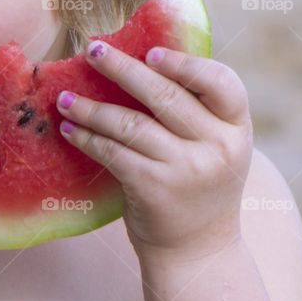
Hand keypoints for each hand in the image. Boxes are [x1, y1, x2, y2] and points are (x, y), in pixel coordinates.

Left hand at [54, 40, 252, 260]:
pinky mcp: (154, 187)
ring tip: (64, 98)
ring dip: (90, 107)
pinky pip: (111, 151)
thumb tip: (137, 58)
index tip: (149, 51)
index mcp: (236, 127)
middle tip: (92, 50)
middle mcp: (218, 146)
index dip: (184, 63)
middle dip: (122, 68)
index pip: (221, 82)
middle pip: (164, 95)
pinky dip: (86, 137)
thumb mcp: (214, 145)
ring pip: (129, 123)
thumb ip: (193, 110)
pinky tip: (69, 129)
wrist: (198, 250)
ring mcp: (186, 168)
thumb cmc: (198, 183)